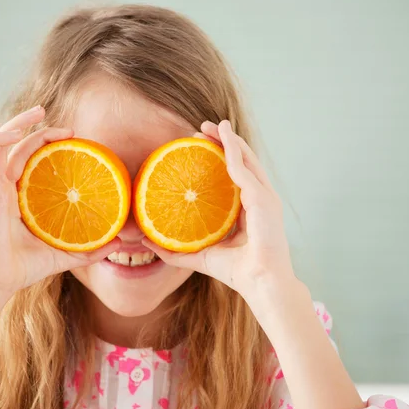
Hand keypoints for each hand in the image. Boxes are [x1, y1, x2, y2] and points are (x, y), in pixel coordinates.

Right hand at [0, 106, 120, 296]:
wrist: (2, 281)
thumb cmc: (27, 267)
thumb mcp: (67, 252)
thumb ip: (92, 247)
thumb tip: (122, 243)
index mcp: (21, 197)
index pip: (32, 161)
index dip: (50, 146)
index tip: (76, 140)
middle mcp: (6, 187)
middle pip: (19, 147)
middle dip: (38, 129)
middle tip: (69, 128)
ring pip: (0, 143)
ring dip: (18, 124)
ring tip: (40, 112)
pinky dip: (0, 138)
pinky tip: (21, 131)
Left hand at [142, 120, 295, 304]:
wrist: (261, 284)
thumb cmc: (236, 272)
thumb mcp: (199, 255)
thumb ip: (174, 249)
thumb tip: (144, 241)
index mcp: (248, 208)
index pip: (234, 176)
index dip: (218, 158)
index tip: (197, 147)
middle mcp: (259, 198)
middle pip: (241, 161)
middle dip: (223, 142)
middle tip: (201, 128)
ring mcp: (264, 196)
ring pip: (245, 158)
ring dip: (228, 138)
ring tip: (212, 124)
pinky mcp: (264, 198)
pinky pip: (244, 168)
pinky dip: (233, 149)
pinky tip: (222, 136)